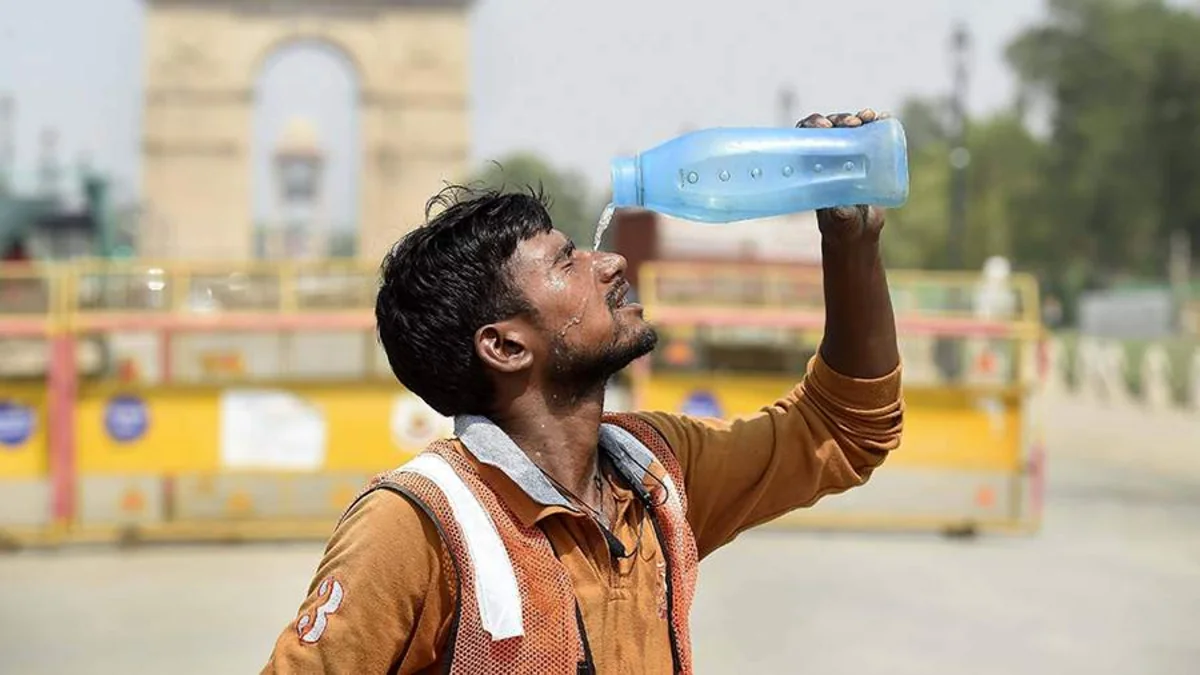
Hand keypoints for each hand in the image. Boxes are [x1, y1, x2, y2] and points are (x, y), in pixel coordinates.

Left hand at [796, 109, 888, 246]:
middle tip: (853, 122)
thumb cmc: (842, 228)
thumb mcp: (840, 222)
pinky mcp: (868, 158)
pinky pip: (871, 135)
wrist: (860, 232)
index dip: (812, 124)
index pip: (805, 137)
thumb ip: (840, 217)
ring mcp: (848, 156)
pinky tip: (883, 117)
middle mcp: (828, 158)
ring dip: (858, 117)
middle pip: (829, 128)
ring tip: (868, 117)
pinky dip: (877, 123)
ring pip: (850, 128)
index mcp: (812, 167)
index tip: (825, 126)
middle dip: (839, 119)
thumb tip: (842, 209)